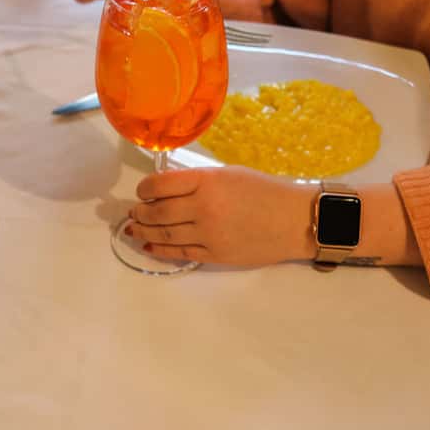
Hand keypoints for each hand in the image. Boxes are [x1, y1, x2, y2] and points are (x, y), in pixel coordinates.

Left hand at [127, 166, 318, 264]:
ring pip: (164, 234)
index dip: (145, 189)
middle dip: (140, 212)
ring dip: (144, 231)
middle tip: (134, 211)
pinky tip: (150, 245)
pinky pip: (179, 253)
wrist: (294, 220)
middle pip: (157, 212)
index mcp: (207, 182)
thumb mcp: (230, 174)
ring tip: (134, 228)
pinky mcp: (215, 255)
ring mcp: (208, 234)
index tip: (143, 191)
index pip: (160, 185)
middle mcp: (204, 208)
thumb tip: (167, 189)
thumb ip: (198, 180)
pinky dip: (160, 249)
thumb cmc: (265, 191)